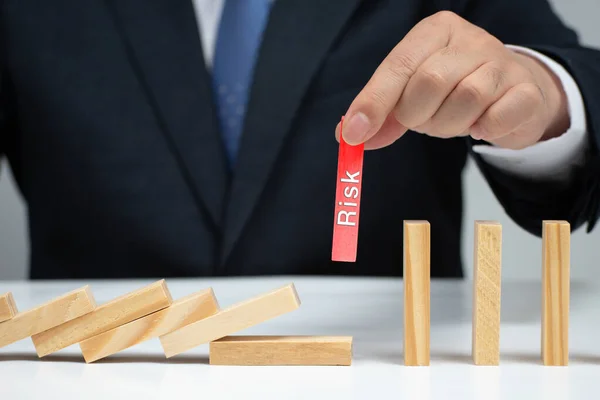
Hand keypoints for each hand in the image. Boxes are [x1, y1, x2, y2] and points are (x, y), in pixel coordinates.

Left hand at [337, 11, 569, 149]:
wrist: (512, 94)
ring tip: (453, 121)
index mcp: (434, 31)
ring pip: (466, 98)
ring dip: (449, 125)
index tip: (354, 135)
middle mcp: (470, 39)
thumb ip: (380, 113)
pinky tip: (482, 125)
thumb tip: (348, 137)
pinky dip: (484, 130)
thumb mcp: (411, 95)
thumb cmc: (453, 90)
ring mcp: (503, 62)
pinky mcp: (527, 90)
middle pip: (430, 82)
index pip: (398, 65)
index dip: (374, 102)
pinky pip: (497, 118)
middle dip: (418, 115)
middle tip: (424, 121)